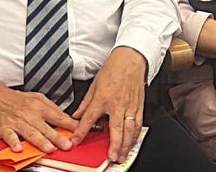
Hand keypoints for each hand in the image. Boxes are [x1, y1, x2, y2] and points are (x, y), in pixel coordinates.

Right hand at [0, 71, 77, 153]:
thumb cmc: (16, 99)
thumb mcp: (37, 97)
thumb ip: (50, 107)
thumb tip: (64, 116)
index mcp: (40, 107)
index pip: (58, 116)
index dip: (69, 124)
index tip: (78, 131)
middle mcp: (30, 115)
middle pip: (46, 127)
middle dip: (57, 137)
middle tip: (67, 145)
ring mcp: (17, 122)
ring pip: (30, 132)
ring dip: (40, 141)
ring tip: (49, 148)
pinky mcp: (4, 128)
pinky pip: (9, 136)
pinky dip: (14, 142)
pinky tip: (19, 148)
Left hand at [72, 47, 145, 163]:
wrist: (131, 59)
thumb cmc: (114, 69)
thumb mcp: (94, 84)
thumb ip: (85, 103)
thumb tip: (76, 115)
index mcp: (103, 98)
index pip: (89, 118)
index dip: (81, 131)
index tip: (76, 141)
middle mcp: (117, 104)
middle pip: (116, 129)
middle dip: (114, 145)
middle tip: (111, 157)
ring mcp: (130, 106)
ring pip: (130, 129)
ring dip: (126, 144)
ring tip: (122, 155)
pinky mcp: (139, 105)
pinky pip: (138, 124)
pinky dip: (135, 135)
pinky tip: (132, 142)